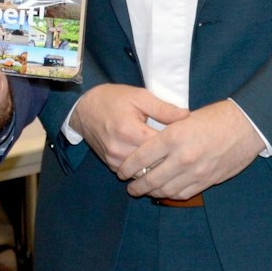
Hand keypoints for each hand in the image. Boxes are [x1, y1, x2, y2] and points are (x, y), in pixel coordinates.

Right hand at [67, 83, 189, 171]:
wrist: (84, 109)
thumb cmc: (113, 99)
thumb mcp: (140, 96)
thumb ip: (163, 108)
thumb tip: (186, 116)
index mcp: (129, 130)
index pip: (161, 147)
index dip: (176, 145)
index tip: (187, 141)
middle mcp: (120, 149)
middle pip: (153, 164)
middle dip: (168, 159)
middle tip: (182, 153)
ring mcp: (114, 160)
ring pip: (144, 173)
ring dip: (156, 167)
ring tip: (169, 159)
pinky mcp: (110, 165)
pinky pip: (133, 174)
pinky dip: (144, 169)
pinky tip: (154, 162)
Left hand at [117, 101, 265, 200]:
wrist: (247, 126)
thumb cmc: (216, 117)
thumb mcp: (185, 118)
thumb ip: (166, 133)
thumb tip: (148, 146)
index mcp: (173, 137)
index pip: (142, 157)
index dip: (128, 167)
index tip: (122, 171)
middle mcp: (182, 157)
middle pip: (151, 178)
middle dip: (136, 185)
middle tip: (129, 186)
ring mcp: (196, 172)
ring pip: (166, 190)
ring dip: (152, 192)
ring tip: (144, 191)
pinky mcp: (207, 181)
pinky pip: (183, 193)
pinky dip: (170, 195)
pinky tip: (164, 192)